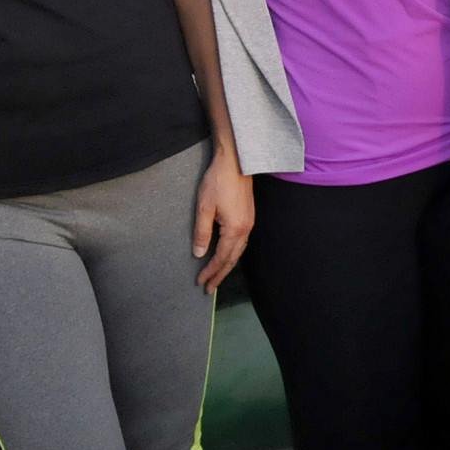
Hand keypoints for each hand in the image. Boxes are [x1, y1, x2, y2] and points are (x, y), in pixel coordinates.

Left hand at [191, 152, 253, 290]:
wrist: (237, 162)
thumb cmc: (218, 181)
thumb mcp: (204, 207)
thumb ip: (202, 232)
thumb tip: (199, 253)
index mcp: (235, 230)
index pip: (221, 258)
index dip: (210, 271)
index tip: (201, 282)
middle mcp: (245, 230)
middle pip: (232, 259)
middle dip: (220, 274)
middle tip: (209, 288)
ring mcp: (249, 223)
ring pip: (239, 252)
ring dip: (227, 265)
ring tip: (217, 275)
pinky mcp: (249, 216)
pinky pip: (242, 242)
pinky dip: (233, 253)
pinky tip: (228, 254)